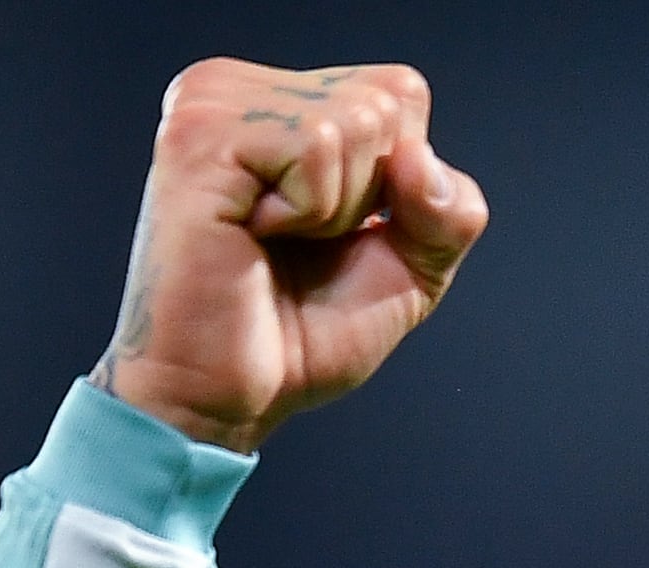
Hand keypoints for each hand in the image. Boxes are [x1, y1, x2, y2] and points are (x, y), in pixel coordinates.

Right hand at [95, 60, 486, 453]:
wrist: (229, 397)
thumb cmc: (298, 337)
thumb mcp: (410, 269)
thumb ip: (448, 209)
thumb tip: (419, 158)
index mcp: (277, 103)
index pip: (401, 92)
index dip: (399, 183)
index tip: (331, 233)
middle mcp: (238, 90)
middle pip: (388, 100)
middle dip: (369, 197)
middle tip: (298, 244)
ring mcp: (212, 104)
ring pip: (358, 121)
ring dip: (335, 210)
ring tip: (270, 241)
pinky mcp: (200, 136)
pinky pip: (316, 145)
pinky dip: (308, 211)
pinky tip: (250, 235)